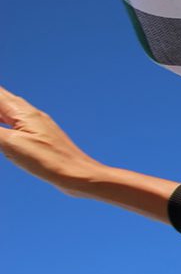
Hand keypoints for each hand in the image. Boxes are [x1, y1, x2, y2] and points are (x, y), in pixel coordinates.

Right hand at [0, 84, 175, 220]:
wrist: (80, 175)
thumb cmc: (49, 160)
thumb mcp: (11, 143)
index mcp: (23, 112)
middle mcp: (31, 114)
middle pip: (3, 98)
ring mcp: (38, 125)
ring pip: (11, 110)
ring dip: (0, 111)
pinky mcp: (41, 137)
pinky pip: (18, 122)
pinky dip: (6, 121)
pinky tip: (6, 127)